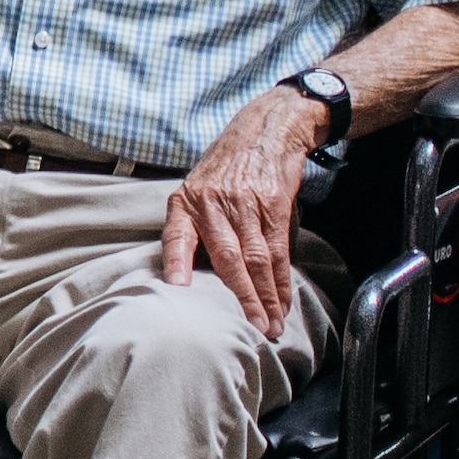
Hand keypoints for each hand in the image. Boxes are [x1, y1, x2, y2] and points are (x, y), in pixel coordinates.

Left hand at [158, 91, 326, 324]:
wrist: (265, 130)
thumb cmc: (225, 170)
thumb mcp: (196, 189)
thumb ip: (194, 227)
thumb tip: (191, 276)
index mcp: (186, 202)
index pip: (176, 236)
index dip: (176, 262)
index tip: (177, 287)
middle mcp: (213, 203)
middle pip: (227, 258)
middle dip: (239, 298)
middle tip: (248, 328)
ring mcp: (245, 204)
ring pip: (256, 259)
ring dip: (265, 297)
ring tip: (269, 325)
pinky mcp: (274, 204)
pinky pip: (278, 250)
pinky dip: (281, 280)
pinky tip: (283, 300)